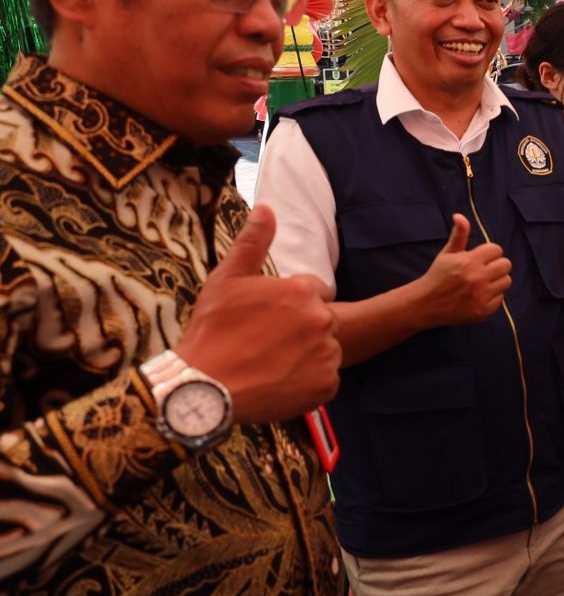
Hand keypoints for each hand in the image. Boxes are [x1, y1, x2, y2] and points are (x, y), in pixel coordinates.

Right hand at [176, 206, 341, 424]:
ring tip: (270, 364)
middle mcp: (323, 319)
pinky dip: (307, 383)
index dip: (288, 306)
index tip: (265, 320)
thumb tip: (267, 208)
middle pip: (320, 321)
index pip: (313, 292)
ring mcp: (327, 354)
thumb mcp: (228, 280)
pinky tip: (279, 383)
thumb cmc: (212, 330)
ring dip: (305, 356)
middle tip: (265, 345)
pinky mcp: (327, 386)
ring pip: (325, 350)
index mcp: (304, 290)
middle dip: (300, 329)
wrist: (203, 387)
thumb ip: (253, 243)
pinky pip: (325, 380)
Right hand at [418, 214, 512, 326]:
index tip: (481, 257)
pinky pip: (501, 298)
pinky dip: (493, 296)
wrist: (426, 303)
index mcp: (470, 261)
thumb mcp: (447, 253)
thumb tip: (460, 216)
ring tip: (483, 281)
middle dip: (496, 265)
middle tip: (484, 269)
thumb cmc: (438, 275)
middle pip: (506, 265)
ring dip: (497, 280)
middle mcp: (478, 278)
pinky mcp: (483, 310)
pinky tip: (480, 295)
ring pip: (506, 281)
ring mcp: (481, 295)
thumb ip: (459, 235)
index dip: (490, 252)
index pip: (496, 250)